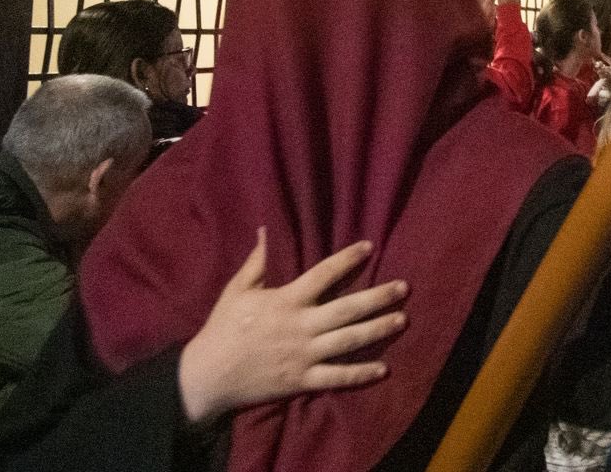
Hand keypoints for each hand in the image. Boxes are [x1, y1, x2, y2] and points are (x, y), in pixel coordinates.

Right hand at [177, 232, 407, 424]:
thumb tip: (266, 229)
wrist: (206, 377)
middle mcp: (299, 327)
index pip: (323, 274)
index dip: (347, 260)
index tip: (369, 246)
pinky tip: (383, 369)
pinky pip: (336, 377)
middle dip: (379, 297)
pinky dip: (360, 375)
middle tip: (404, 287)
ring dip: (378, 330)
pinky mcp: (301, 380)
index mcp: (285, 301)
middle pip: (347, 309)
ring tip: (402, 319)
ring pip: (348, 341)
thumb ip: (258, 262)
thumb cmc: (222, 329)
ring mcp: (302, 355)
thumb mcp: (237, 291)